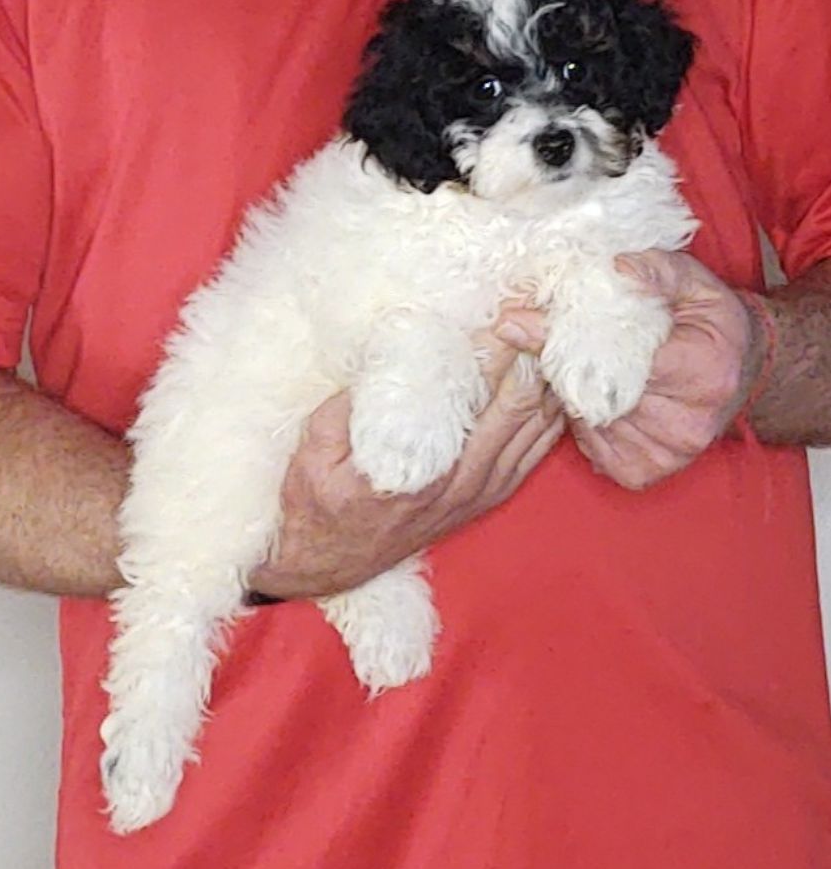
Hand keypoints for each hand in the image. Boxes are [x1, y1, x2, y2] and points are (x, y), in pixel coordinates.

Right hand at [248, 335, 564, 598]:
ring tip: (548, 333)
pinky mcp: (488, 497)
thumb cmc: (317, 499)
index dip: (498, 345)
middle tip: (534, 309)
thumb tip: (388, 348)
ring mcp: (482, 491)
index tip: (504, 307)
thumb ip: (353, 400)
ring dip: (547, 378)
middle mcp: (465, 480)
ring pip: (539, 425)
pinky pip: (537, 450)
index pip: (480, 392)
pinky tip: (552, 382)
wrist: (326, 561)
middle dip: (532, 351)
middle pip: (523, 403)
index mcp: (426, 466)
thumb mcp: (317, 445)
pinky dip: (551, 413)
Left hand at [496, 250, 766, 491]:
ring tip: (581, 370)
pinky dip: (583, 423)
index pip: (619, 359)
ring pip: (588, 420)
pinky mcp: (644, 472)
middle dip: (562, 365)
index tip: (518, 323)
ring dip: (571, 395)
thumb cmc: (710, 324)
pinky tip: (597, 401)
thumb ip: (657, 270)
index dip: (566, 340)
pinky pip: (591, 446)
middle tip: (532, 337)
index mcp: (702, 370)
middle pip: (596, 393)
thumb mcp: (695, 283)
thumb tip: (616, 267)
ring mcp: (666, 453)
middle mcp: (688, 422)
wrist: (738, 374)